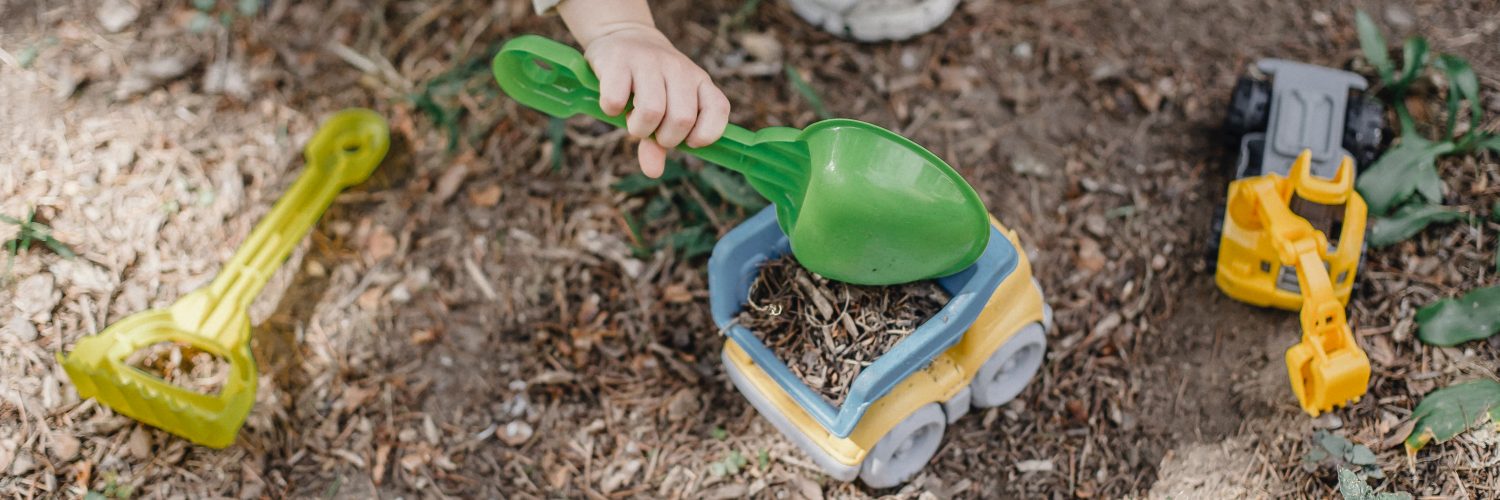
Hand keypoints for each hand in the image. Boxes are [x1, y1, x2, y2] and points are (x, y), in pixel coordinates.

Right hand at [582, 25, 729, 177]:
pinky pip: (616, 100)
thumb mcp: (662, 108)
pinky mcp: (618, 60)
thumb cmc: (647, 83)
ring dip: (638, 128)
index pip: (718, 109)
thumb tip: (653, 172)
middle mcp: (678, 69)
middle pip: (682, 119)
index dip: (706, 134)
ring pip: (652, 111)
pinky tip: (612, 104)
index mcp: (699, 81)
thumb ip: (660, 142)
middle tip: (653, 131)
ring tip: (633, 120)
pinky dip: (611, 110)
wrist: (623, 36)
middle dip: (665, 138)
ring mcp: (649, 62)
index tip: (689, 142)